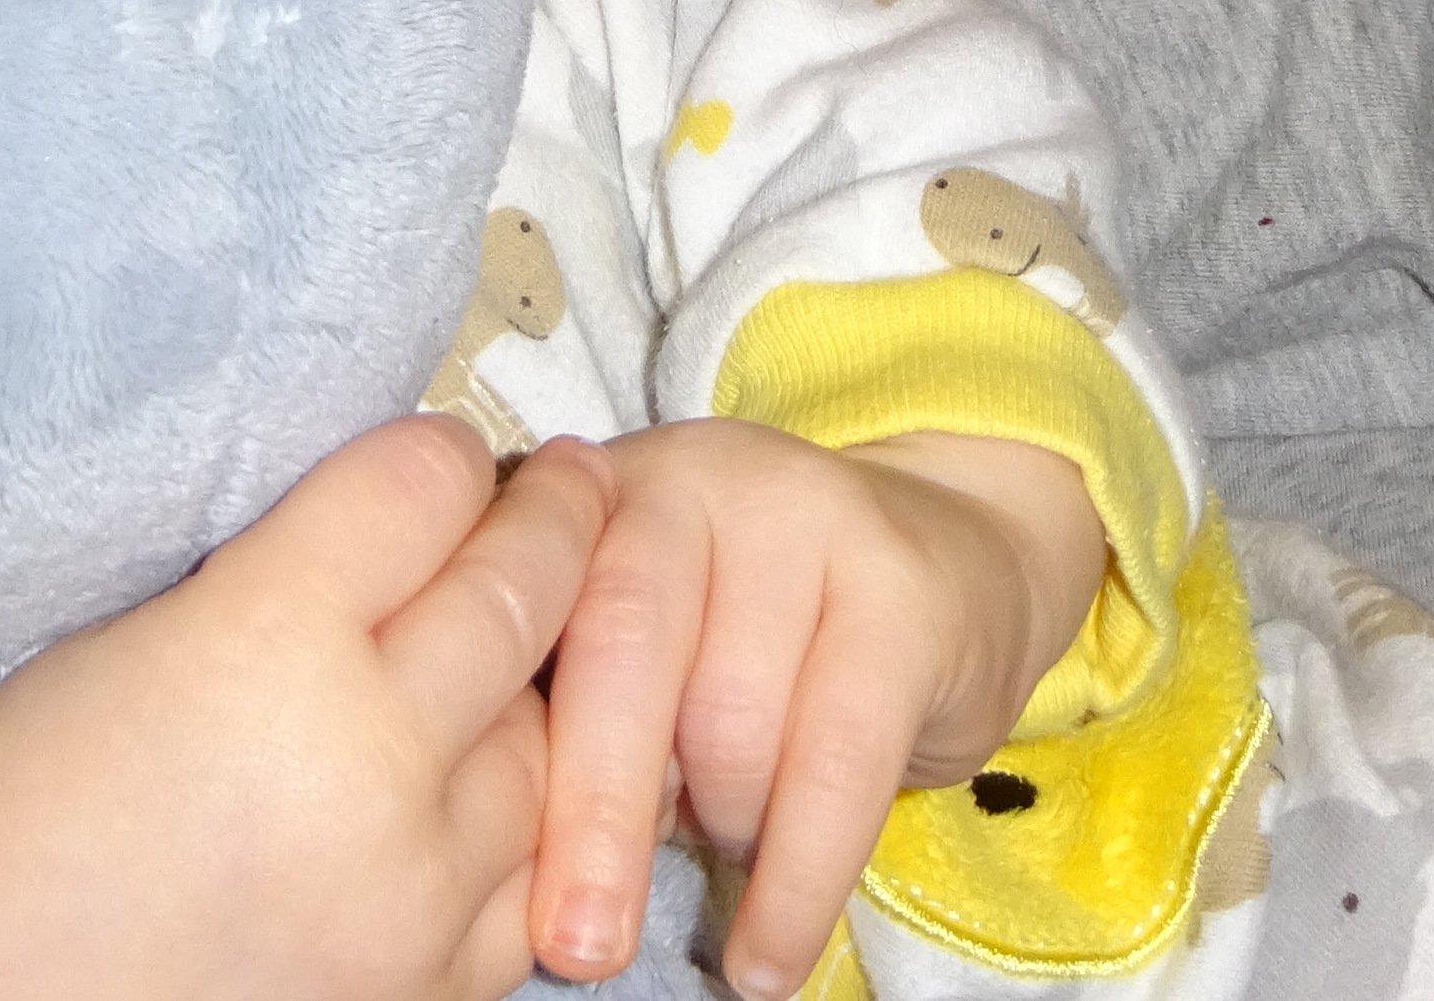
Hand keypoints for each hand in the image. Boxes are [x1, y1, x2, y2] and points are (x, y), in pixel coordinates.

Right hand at [0, 418, 613, 1000]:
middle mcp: (361, 763)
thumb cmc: (10, 813)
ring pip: (549, 743)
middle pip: (516, 596)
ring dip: (542, 684)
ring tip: (524, 645)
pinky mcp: (419, 990)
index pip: (422, 490)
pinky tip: (491, 788)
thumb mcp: (138, 632)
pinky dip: (526, 827)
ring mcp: (407, 893)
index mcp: (265, 642)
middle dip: (551, 528)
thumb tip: (416, 523)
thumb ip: (290, 572)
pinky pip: (528, 882)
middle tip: (570, 492)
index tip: (453, 457)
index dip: (444, 458)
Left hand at [532, 421, 1106, 1000]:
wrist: (954, 557)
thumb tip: (514, 864)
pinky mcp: (902, 585)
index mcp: (588, 497)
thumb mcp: (647, 658)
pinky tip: (769, 959)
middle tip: (580, 947)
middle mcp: (687, 479)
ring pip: (732, 719)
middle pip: (623, 651)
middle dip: (594, 812)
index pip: (524, 616)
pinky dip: (798, 882)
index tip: (479, 879)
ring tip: (731, 839)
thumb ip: (574, 711)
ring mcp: (803, 513)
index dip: (505, 755)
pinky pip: (839, 763)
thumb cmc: (756, 645)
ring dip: (724, 824)